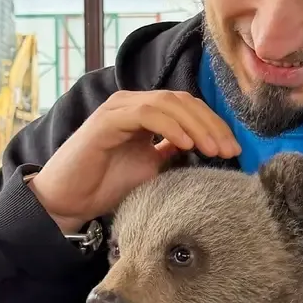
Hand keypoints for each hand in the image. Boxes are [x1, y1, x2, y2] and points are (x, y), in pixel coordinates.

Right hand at [30, 91, 239, 233]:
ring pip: (169, 103)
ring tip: (213, 149)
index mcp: (146, 114)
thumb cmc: (107, 186)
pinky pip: (146, 113)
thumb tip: (210, 152)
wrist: (69, 200)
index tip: (233, 150)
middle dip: (211, 125)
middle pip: (184, 102)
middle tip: (230, 150)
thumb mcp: (152, 170)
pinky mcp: (107, 119)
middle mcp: (134, 104)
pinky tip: (187, 144)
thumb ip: (175, 155)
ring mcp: (120, 108)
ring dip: (196, 125)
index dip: (214, 126)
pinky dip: (170, 126)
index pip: (188, 109)